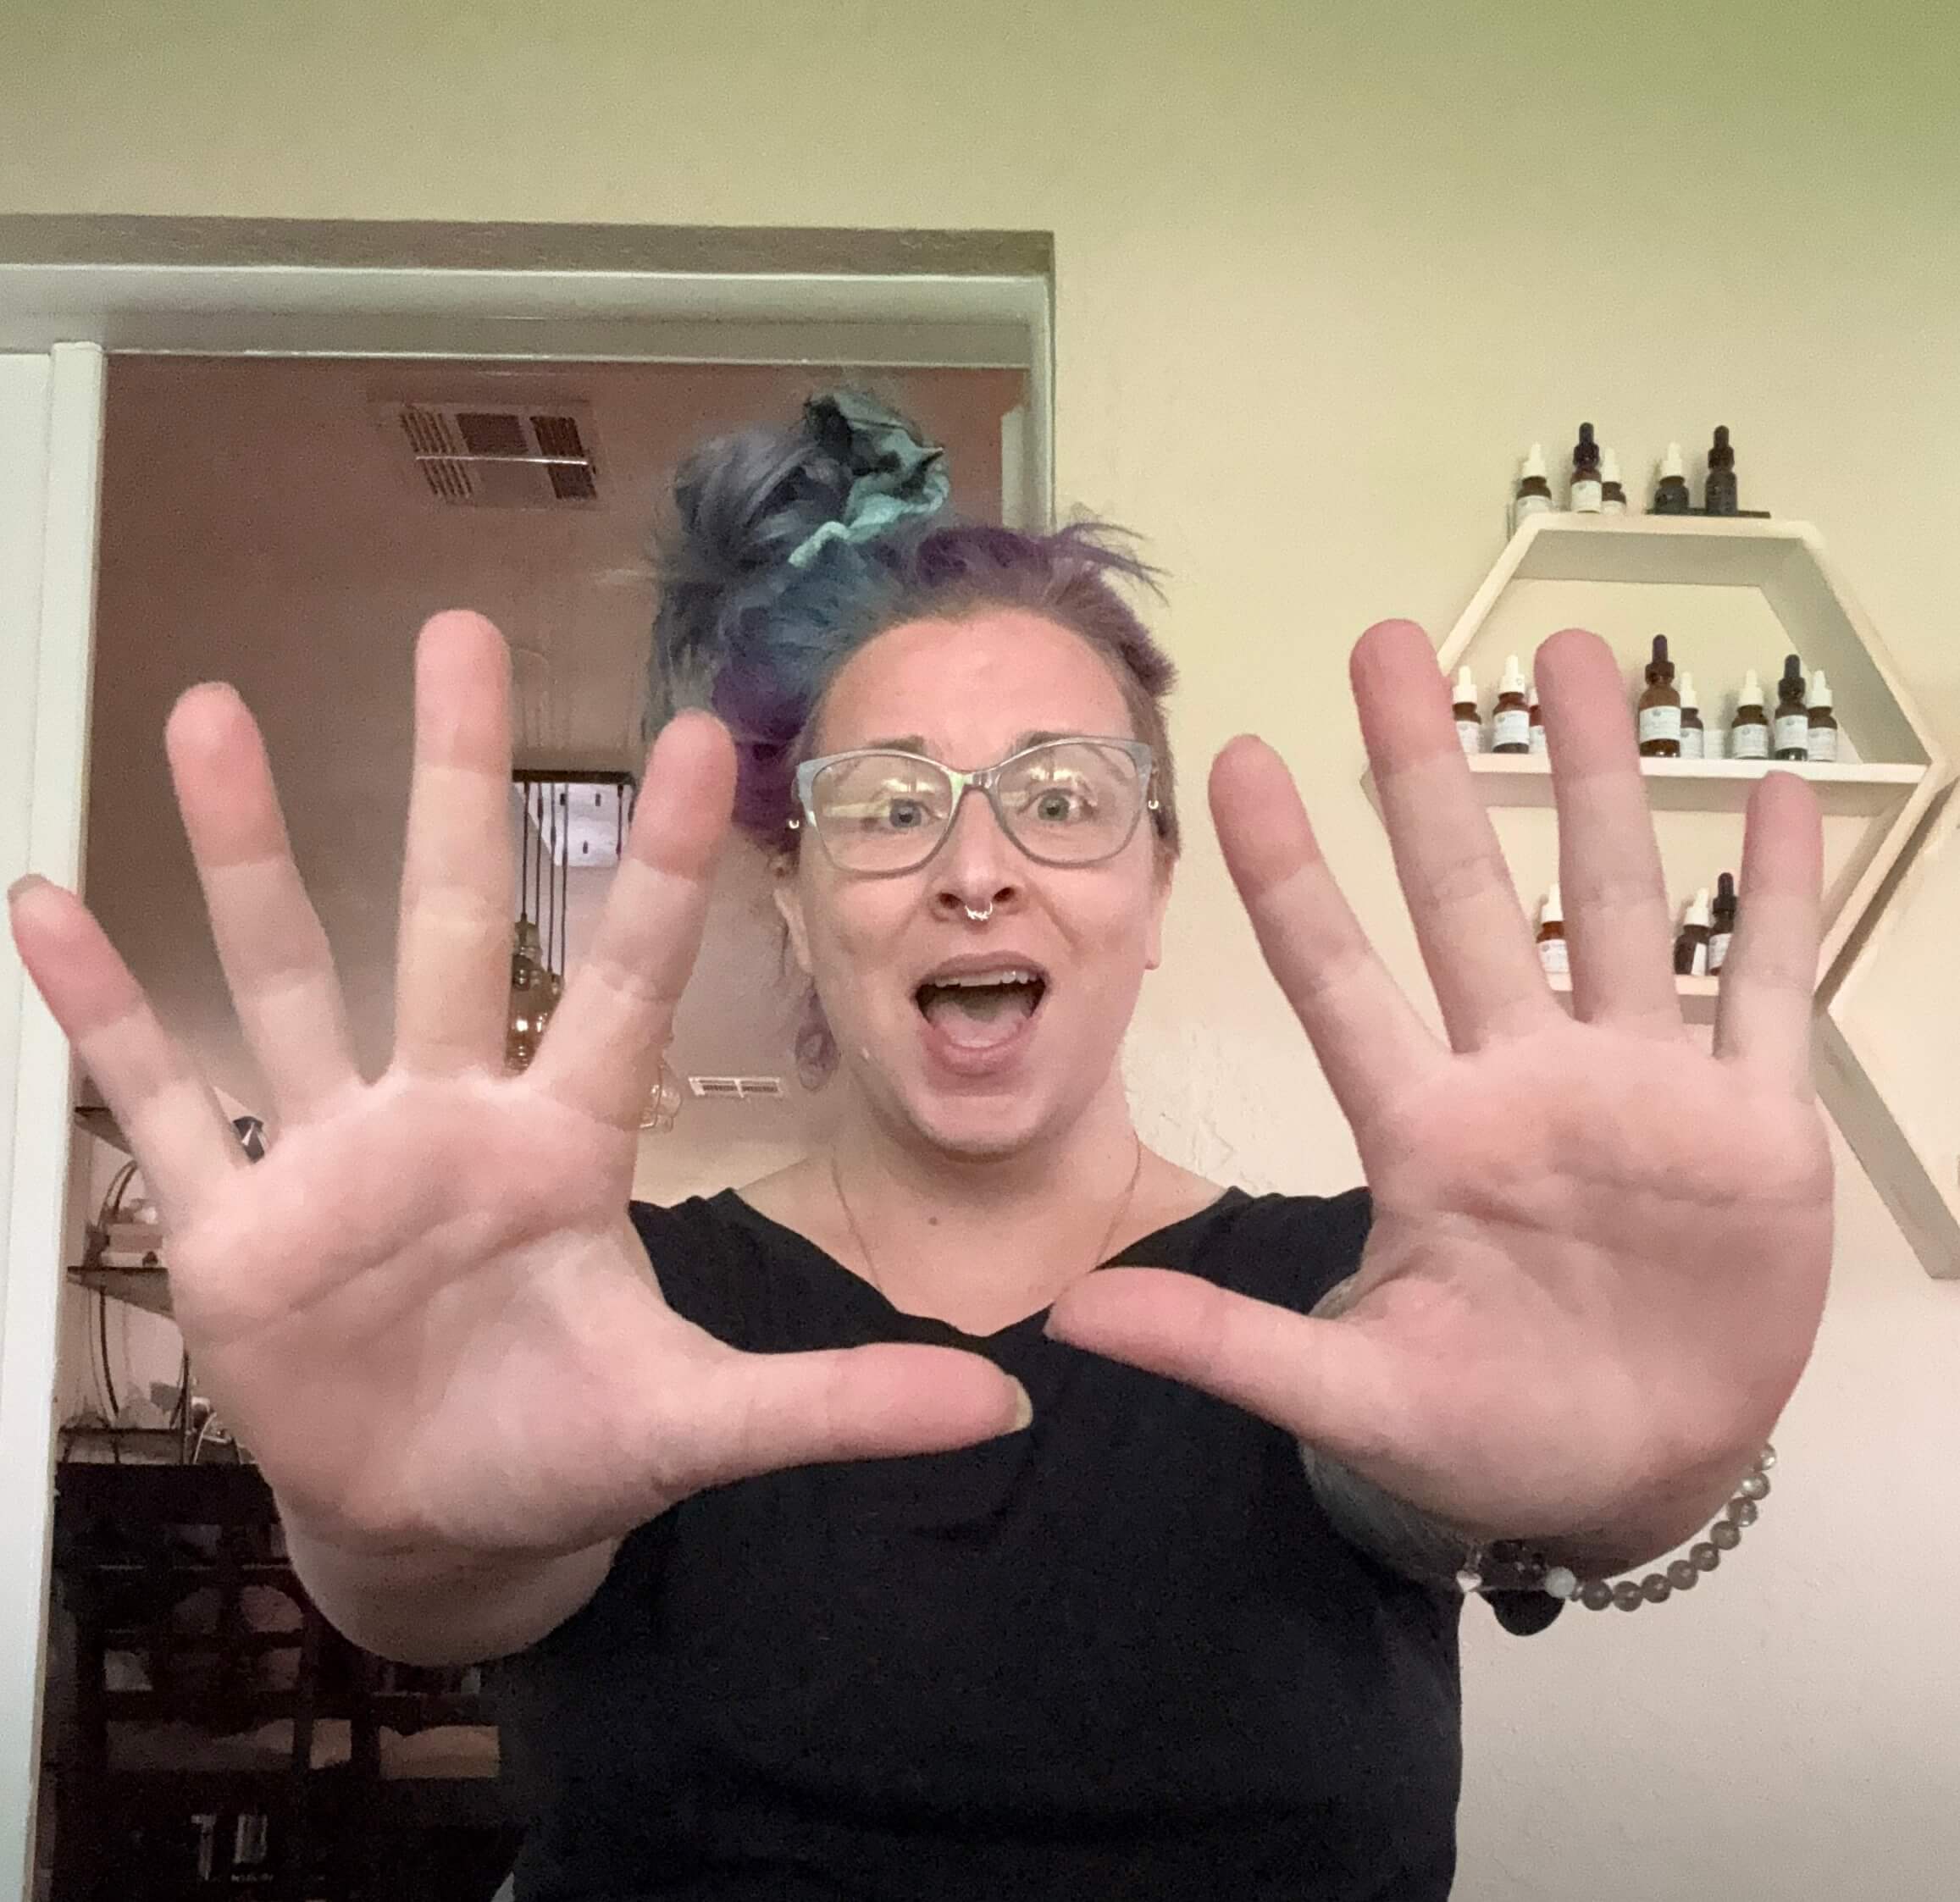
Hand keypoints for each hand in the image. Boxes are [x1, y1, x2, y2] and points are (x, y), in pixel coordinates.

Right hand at [9, 610, 1025, 1560]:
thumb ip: (838, 1405)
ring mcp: (328, 1160)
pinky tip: (44, 903)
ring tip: (210, 709)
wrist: (440, 1521)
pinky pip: (153, 1103)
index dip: (665, 865)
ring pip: (288, 975)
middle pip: (452, 923)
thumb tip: (1012, 1409)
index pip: (628, 980)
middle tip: (454, 629)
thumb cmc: (569, 1448)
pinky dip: (100, 1016)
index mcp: (566, 1147)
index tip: (702, 733)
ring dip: (246, 851)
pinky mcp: (230, 1231)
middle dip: (451, 783)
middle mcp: (448, 1118)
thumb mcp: (703, 1425)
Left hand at [1046, 622, 1829, 1555]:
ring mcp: (1637, 1089)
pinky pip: (1765, 990)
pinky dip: (1773, 902)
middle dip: (1430, 772)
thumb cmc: (1480, 1432)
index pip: (1336, 977)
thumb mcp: (1351, 1396)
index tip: (1234, 759)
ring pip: (1614, 903)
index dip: (1288, 874)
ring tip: (1572, 656)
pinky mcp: (1750, 1125)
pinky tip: (1773, 796)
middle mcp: (1521, 1080)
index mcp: (1422, 1134)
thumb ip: (1224, 1346)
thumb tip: (1066, 1314)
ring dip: (1597, 782)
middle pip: (1468, 896)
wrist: (1629, 1479)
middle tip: (1386, 645)